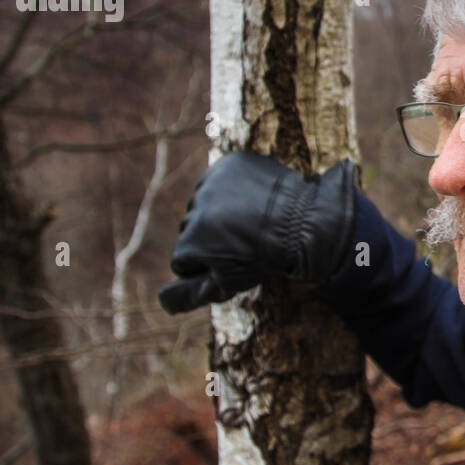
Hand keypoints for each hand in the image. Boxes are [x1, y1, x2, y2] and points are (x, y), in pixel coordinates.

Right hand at [157, 151, 357, 313]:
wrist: (304, 224)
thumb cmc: (266, 258)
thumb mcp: (228, 283)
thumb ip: (189, 294)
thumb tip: (161, 302)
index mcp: (190, 241)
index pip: (183, 260)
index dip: (208, 265)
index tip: (233, 260)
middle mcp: (194, 208)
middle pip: (191, 228)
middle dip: (212, 237)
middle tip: (244, 241)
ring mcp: (212, 181)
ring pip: (205, 202)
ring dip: (221, 211)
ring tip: (250, 220)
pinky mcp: (230, 163)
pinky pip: (222, 179)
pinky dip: (233, 188)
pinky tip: (253, 199)